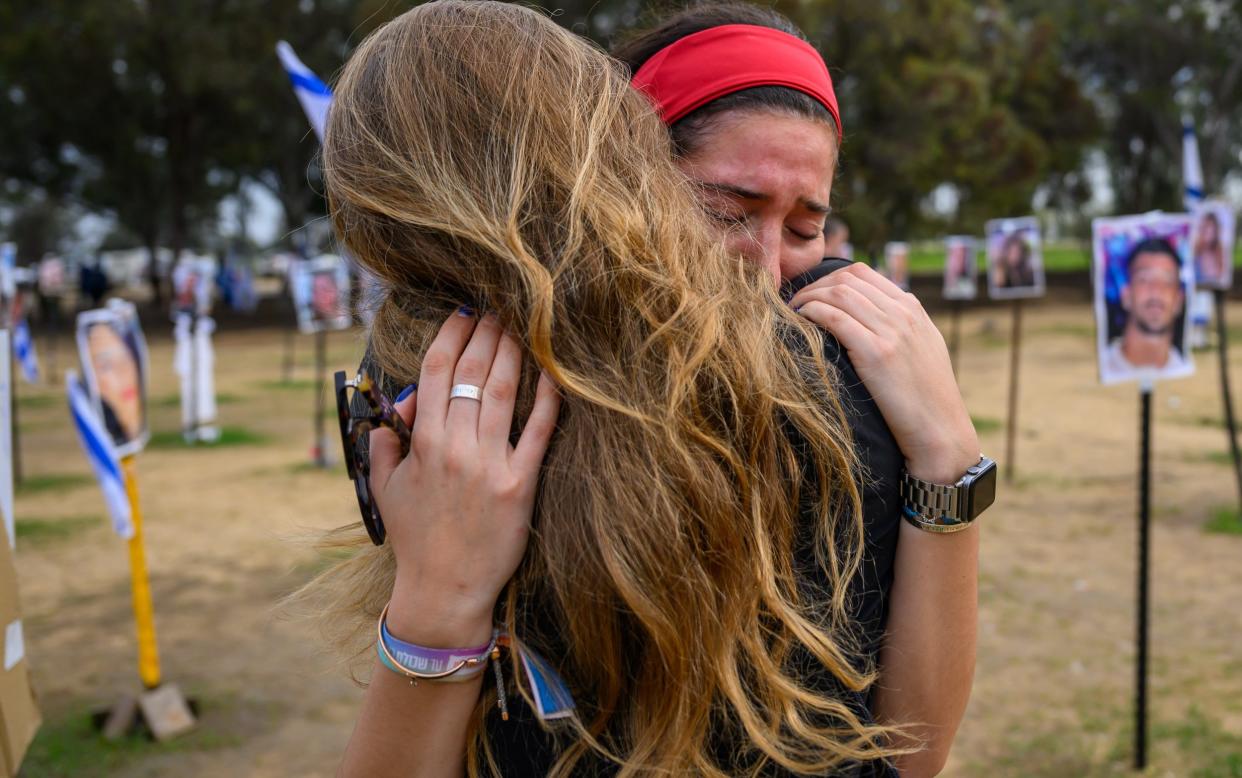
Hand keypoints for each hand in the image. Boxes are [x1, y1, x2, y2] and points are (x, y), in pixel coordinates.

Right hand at [368, 311, 560, 646]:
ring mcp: (489, 464)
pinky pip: (537, 432)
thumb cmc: (415, 538)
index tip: (463, 312)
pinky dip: (546, 399)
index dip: (451, 334)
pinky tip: (553, 373)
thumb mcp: (386, 487)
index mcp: (422, 443)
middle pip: (472, 372)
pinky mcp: (520, 485)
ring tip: (522, 324)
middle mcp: (455, 447)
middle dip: (486, 333)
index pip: (435, 371)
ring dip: (513, 352)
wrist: (443, 590)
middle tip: (500, 304)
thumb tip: (401, 401)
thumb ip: (385, 441)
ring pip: (502, 393)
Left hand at [789, 263, 978, 483]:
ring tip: (792, 313)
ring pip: (840, 293)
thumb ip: (900, 328)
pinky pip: (836, 317)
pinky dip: (812, 312)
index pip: (862, 273)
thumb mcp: (922, 351)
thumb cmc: (926, 400)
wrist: (940, 431)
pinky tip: (800, 321)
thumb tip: (867, 317)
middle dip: (814, 286)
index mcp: (912, 309)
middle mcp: (903, 314)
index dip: (828, 279)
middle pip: (847, 279)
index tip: (810, 295)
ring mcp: (892, 331)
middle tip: (794, 303)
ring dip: (808, 297)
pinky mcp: (878, 353)